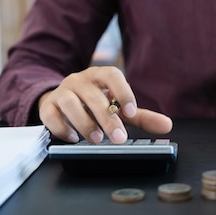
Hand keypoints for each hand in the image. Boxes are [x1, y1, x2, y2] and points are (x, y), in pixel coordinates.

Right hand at [38, 66, 172, 143]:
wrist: (62, 99)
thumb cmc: (96, 104)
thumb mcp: (118, 108)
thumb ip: (142, 117)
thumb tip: (167, 126)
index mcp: (100, 76)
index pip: (112, 75)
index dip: (123, 92)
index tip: (131, 113)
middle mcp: (79, 80)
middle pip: (93, 95)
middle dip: (106, 117)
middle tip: (118, 138)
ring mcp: (62, 92)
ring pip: (70, 102)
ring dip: (83, 122)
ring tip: (95, 139)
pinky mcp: (48, 106)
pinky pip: (50, 114)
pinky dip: (61, 127)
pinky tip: (73, 138)